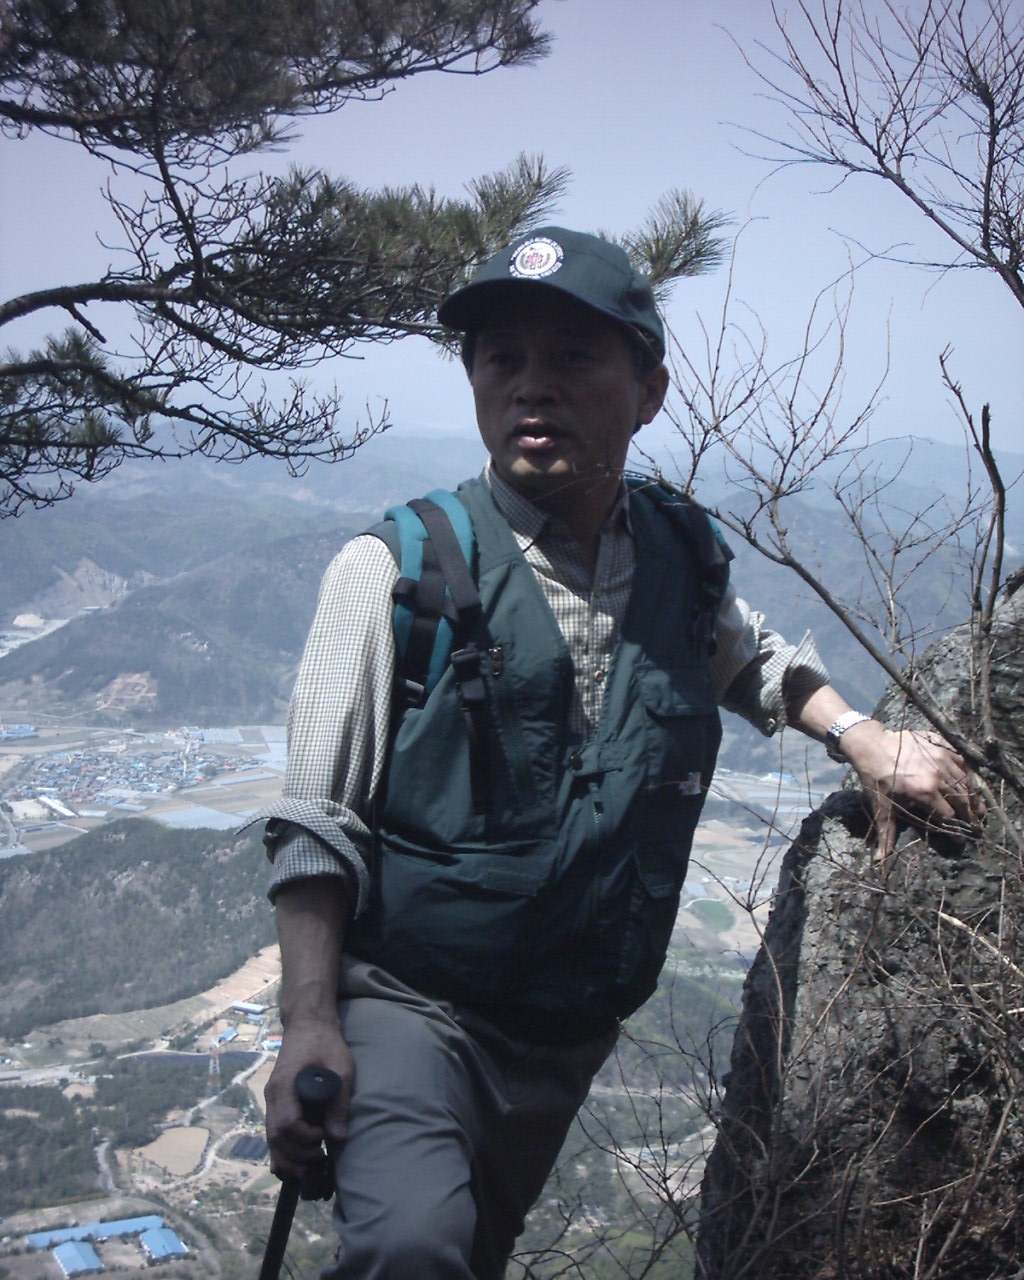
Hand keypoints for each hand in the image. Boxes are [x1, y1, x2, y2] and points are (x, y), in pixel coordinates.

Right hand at [264, 1014, 353, 1180]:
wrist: (307, 1023)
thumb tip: (337, 1137)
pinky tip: (293, 1163)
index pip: (287, 1124)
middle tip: (320, 1158)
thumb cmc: (325, 1042)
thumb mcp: (340, 1067)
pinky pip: (273, 1131)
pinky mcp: (276, 1101)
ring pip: (270, 1138)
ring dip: (288, 1157)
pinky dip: (281, 1150)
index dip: (305, 1138)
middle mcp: (272, 1095)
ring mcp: (271, 1099)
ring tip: (309, 1168)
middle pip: (275, 1137)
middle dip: (296, 1155)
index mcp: (284, 1084)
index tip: (324, 1137)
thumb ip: (338, 1102)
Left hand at [840, 720, 985, 858]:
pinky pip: (963, 761)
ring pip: (966, 781)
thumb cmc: (876, 778)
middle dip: (971, 815)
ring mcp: (942, 758)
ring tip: (978, 808)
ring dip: (973, 797)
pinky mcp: (942, 745)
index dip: (955, 830)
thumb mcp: (881, 807)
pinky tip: (971, 782)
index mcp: (925, 792)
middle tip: (976, 825)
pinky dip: (969, 773)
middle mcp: (938, 776)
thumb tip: (880, 860)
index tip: (960, 839)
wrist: (871, 745)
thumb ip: (886, 834)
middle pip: (963, 800)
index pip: (949, 816)